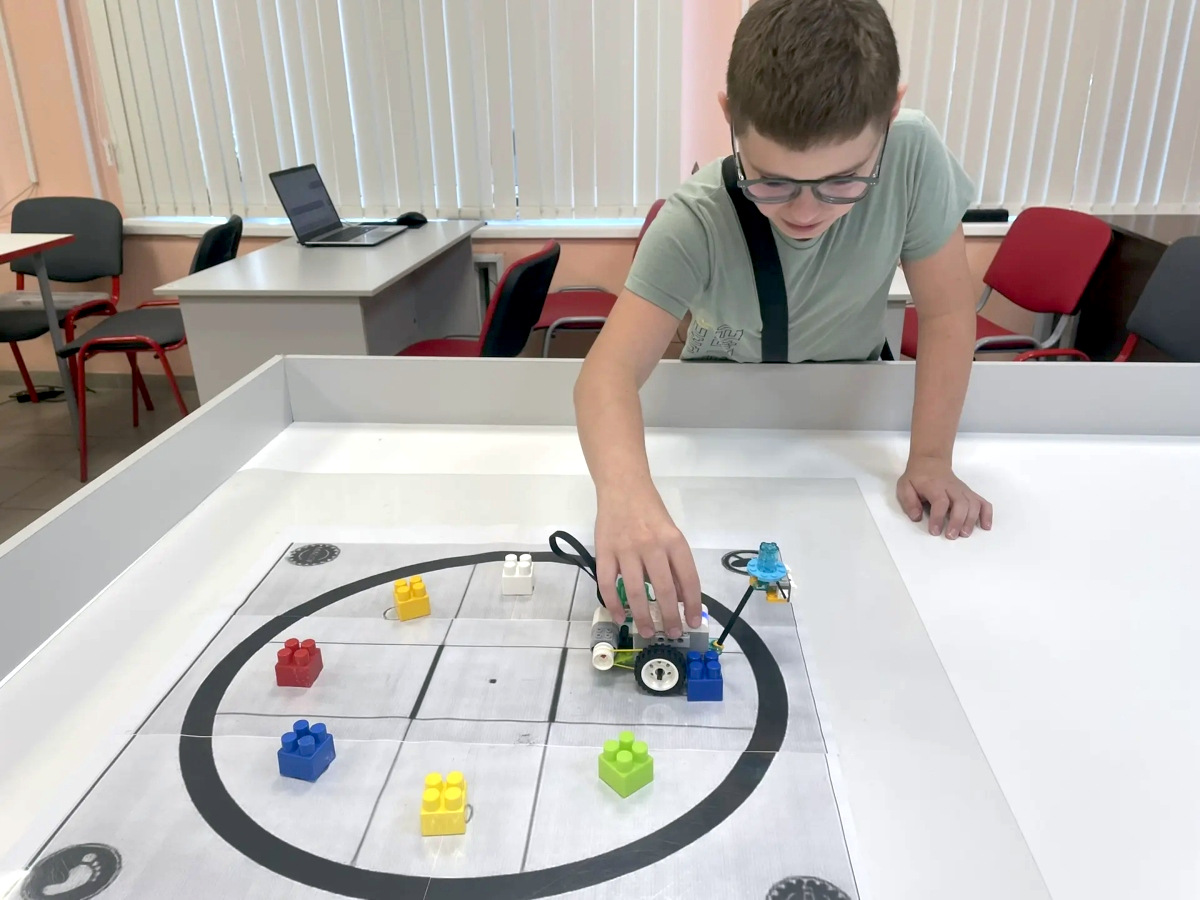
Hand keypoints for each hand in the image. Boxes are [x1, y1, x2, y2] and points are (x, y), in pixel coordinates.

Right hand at [594, 485, 701, 639]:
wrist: (623, 487)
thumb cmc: (651, 512)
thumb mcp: (672, 535)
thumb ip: (677, 565)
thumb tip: (684, 599)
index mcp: (674, 542)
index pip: (689, 579)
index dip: (693, 605)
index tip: (693, 622)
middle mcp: (652, 546)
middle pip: (664, 590)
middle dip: (669, 617)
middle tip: (671, 633)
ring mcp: (626, 549)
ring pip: (634, 591)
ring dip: (642, 616)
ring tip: (647, 632)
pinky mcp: (604, 551)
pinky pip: (607, 583)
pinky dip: (613, 604)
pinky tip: (620, 617)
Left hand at [896, 456, 992, 538]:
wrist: (930, 462)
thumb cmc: (917, 478)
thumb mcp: (905, 486)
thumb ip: (909, 501)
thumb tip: (916, 517)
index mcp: (934, 486)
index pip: (940, 501)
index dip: (938, 517)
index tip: (934, 531)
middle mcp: (952, 488)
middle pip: (961, 503)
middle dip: (957, 521)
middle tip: (951, 536)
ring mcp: (963, 490)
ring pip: (973, 503)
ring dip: (972, 520)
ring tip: (965, 534)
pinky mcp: (969, 493)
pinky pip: (983, 502)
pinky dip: (987, 514)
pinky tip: (986, 526)